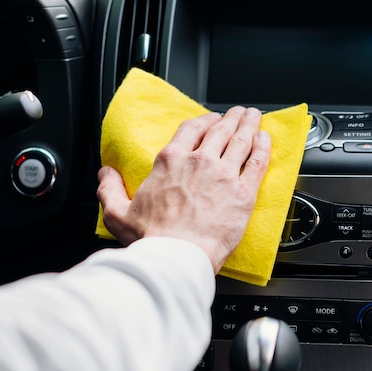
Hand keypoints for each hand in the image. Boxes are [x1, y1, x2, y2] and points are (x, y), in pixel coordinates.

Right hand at [97, 106, 270, 272]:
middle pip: (220, 129)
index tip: (211, 119)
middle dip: (231, 117)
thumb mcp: (118, 213)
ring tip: (255, 117)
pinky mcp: (243, 192)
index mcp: (171, 161)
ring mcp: (224, 174)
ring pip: (241, 140)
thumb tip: (105, 173)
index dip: (204, 120)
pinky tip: (266, 139)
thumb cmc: (152, 239)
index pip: (191, 128)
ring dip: (249, 125)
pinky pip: (257, 162)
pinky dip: (263, 147)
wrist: (177, 257)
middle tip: (239, 113)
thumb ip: (110, 189)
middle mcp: (199, 161)